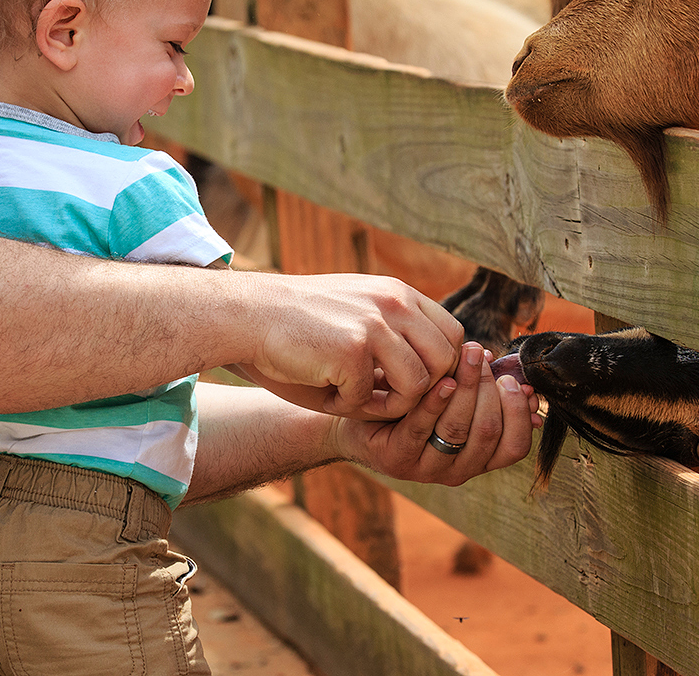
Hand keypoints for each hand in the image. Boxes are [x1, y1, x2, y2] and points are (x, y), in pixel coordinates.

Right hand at [249, 273, 463, 419]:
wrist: (247, 315)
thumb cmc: (299, 326)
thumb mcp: (357, 317)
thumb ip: (396, 340)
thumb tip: (436, 384)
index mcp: (397, 293)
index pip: (451, 335)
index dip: (438, 368)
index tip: (409, 384)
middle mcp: (394, 302)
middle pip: (446, 362)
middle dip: (422, 392)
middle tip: (385, 399)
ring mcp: (375, 324)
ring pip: (418, 386)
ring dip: (389, 405)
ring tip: (356, 399)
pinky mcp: (352, 349)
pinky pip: (369, 399)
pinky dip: (347, 406)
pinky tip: (325, 392)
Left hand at [337, 342, 541, 485]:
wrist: (363, 416)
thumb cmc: (418, 402)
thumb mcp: (458, 398)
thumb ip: (488, 394)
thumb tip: (525, 388)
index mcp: (479, 459)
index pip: (514, 447)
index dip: (518, 413)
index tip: (513, 380)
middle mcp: (458, 470)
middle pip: (487, 432)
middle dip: (488, 388)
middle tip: (479, 356)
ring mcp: (427, 468)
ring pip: (457, 430)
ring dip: (466, 389)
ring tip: (466, 357)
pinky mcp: (397, 459)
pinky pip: (421, 429)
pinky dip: (435, 402)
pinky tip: (442, 380)